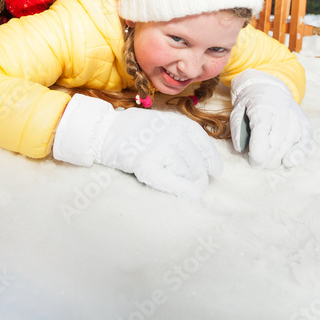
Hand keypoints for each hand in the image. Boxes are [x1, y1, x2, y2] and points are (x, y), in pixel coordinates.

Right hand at [53, 95, 222, 199]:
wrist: (104, 131)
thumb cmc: (134, 130)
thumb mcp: (161, 122)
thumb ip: (180, 136)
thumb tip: (204, 162)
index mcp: (177, 122)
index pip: (203, 144)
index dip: (211, 160)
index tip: (214, 171)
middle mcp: (172, 134)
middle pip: (196, 162)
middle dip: (199, 177)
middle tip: (198, 185)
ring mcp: (159, 149)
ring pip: (186, 173)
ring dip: (190, 184)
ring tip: (188, 189)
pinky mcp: (146, 165)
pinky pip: (172, 182)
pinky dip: (184, 191)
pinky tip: (192, 196)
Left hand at [229, 69, 312, 167]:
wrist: (269, 87)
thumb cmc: (250, 102)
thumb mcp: (237, 109)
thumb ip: (237, 127)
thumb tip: (241, 148)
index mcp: (262, 104)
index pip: (262, 126)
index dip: (259, 146)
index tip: (253, 160)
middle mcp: (282, 109)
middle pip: (278, 137)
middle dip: (267, 156)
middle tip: (256, 164)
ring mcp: (296, 117)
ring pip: (291, 141)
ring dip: (278, 157)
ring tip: (267, 163)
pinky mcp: (305, 124)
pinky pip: (305, 141)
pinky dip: (298, 154)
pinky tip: (288, 162)